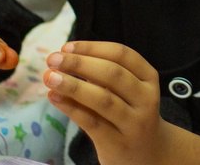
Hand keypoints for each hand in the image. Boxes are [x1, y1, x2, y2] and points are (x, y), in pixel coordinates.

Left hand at [44, 41, 162, 164]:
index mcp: (148, 78)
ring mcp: (133, 123)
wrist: (149, 152)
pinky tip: (54, 97)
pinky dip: (71, 108)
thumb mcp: (129, 90)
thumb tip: (64, 60)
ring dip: (73, 86)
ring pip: (103, 99)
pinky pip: (92, 122)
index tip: (67, 46)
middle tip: (53, 59)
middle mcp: (146, 98)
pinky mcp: (117, 143)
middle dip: (79, 63)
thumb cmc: (131, 113)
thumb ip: (103, 76)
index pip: (122, 55)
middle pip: (113, 74)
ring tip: (49, 77)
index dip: (93, 48)